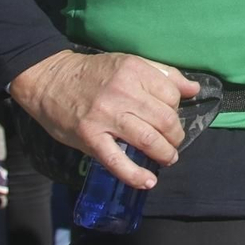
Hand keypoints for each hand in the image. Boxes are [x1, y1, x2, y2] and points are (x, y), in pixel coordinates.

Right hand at [9, 49, 198, 188]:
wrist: (50, 79)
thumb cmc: (94, 73)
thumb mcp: (130, 63)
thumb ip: (164, 74)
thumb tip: (195, 89)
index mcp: (135, 71)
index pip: (172, 95)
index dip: (177, 108)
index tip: (171, 116)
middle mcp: (122, 93)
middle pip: (165, 119)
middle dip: (176, 135)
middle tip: (174, 142)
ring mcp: (106, 117)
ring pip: (148, 140)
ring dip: (165, 154)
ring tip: (168, 158)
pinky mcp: (90, 138)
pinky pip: (117, 161)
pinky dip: (135, 175)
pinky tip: (148, 181)